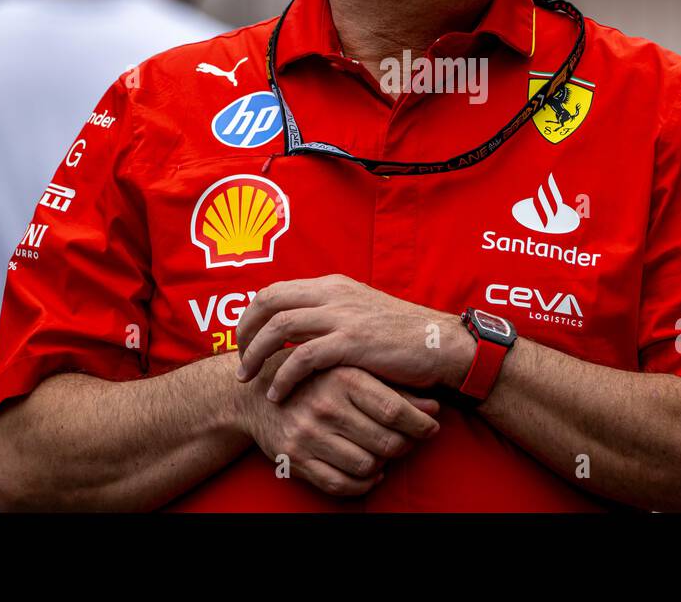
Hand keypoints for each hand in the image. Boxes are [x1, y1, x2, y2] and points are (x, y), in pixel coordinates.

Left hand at [234, 274, 474, 401]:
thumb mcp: (361, 314)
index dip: (252, 316)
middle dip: (244, 332)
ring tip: (248, 379)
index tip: (245, 342)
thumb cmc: (402, 337)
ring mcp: (342, 316)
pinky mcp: (351, 342)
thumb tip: (299, 329)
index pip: (275, 290)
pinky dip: (283, 377)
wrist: (440, 345)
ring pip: (279, 328)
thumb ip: (331, 316)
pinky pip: (302, 357)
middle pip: (268, 302)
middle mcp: (333, 293)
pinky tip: (277, 395)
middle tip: (239, 360)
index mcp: (333, 285)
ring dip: (255, 355)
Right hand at [235, 349, 440, 496]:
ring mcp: (308, 435)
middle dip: (405, 446)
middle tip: (408, 441)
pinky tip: (368, 472)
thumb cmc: (316, 378)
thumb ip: (393, 389)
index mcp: (344, 377)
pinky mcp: (295, 459)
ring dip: (383, 465)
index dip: (420, 424)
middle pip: (385, 442)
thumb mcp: (353, 372)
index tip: (432, 427)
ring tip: (384, 454)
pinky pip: (340, 485)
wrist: (257, 394)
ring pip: (366, 466)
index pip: (394, 410)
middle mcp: (326, 406)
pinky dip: (362, 484)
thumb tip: (434, 408)